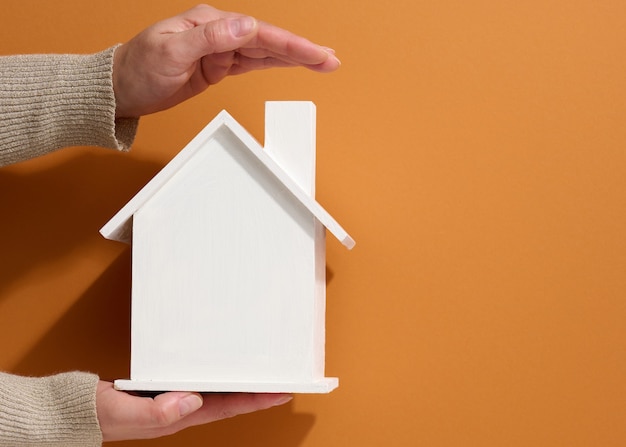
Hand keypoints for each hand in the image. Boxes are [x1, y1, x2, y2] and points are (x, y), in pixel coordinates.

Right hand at [96, 381, 291, 440]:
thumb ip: (155, 410)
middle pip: (227, 399)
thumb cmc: (97, 415)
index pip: (226, 407)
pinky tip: (218, 363)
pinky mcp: (162, 387)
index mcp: (178, 417)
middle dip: (255, 391)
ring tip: (259, 372)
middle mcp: (181, 409)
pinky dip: (212, 372)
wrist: (74, 411)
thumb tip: (190, 399)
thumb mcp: (124, 412)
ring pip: (214, 389)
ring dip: (237, 382)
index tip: (282, 391)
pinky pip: (195, 379)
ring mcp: (173, 398)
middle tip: (280, 379)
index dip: (256, 400)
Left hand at [113, 4, 340, 117]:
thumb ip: (210, 39)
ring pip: (264, 53)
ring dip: (293, 58)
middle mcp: (217, 32)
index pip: (257, 32)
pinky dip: (274, 65)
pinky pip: (252, 65)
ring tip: (322, 62)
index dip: (289, 44)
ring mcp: (218, 50)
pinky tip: (291, 65)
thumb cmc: (138, 68)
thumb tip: (246, 26)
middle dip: (301, 51)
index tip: (313, 53)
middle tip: (330, 59)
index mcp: (208, 22)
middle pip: (268, 41)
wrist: (121, 90)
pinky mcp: (217, 67)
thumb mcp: (170, 52)